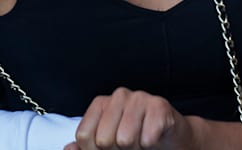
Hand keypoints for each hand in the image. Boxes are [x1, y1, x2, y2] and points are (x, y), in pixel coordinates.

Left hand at [67, 88, 198, 149]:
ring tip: (140, 142)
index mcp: (101, 104)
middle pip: (104, 140)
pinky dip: (150, 144)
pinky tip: (154, 137)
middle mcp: (118, 96)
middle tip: (128, 145)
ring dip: (135, 148)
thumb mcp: (109, 144)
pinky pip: (148, 138)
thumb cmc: (137, 140)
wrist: (173, 139)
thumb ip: (87, 146)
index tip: (108, 149)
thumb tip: (69, 148)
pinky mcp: (160, 106)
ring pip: (125, 140)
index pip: (84, 137)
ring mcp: (139, 98)